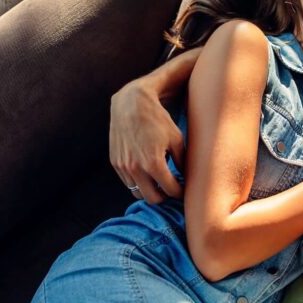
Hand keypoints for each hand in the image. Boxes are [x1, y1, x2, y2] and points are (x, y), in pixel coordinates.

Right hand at [109, 77, 184, 202]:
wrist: (131, 103)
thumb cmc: (157, 119)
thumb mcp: (176, 138)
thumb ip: (182, 161)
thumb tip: (186, 177)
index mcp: (154, 164)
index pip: (170, 190)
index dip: (180, 192)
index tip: (184, 189)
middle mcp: (136, 168)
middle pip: (153, 199)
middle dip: (164, 196)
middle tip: (171, 188)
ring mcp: (124, 166)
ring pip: (138, 192)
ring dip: (150, 190)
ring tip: (159, 181)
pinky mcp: (116, 162)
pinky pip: (128, 182)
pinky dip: (138, 182)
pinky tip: (146, 172)